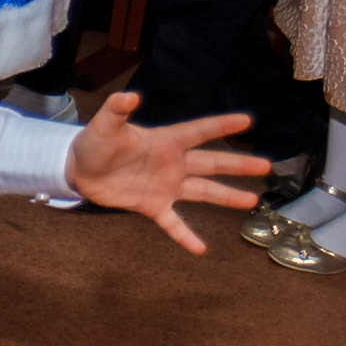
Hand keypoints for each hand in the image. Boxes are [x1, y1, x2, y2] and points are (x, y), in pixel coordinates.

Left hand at [62, 91, 270, 253]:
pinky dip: (186, 236)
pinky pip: (174, 223)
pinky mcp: (153, 206)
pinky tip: (201, 249)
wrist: (79, 171)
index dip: (221, 125)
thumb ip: (117, 110)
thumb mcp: (104, 126)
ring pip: (203, 191)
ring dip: (226, 197)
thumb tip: (128, 96)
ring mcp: (165, 186)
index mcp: (165, 141)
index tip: (247, 120)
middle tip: (266, 166)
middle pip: (212, 163)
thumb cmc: (93, 143)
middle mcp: (172, 163)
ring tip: (252, 201)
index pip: (199, 131)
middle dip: (238, 165)